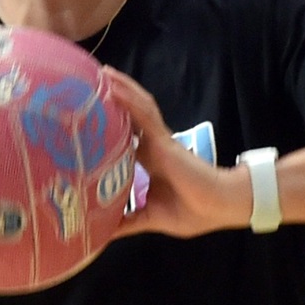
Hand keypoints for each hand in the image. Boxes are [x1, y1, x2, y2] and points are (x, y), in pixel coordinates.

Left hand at [104, 67, 251, 238]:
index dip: (108, 125)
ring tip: (101, 72)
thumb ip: (128, 221)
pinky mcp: (163, 139)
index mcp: (148, 162)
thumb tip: (102, 233)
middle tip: (87, 82)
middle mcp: (151, 147)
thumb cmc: (193, 211)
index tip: (86, 118)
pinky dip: (128, 99)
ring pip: (136, 107)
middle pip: (128, 115)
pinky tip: (112, 86)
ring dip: (120, 88)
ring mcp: (157, 140)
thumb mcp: (151, 218)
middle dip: (111, 98)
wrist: (219, 207)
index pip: (124, 138)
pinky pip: (143, 114)